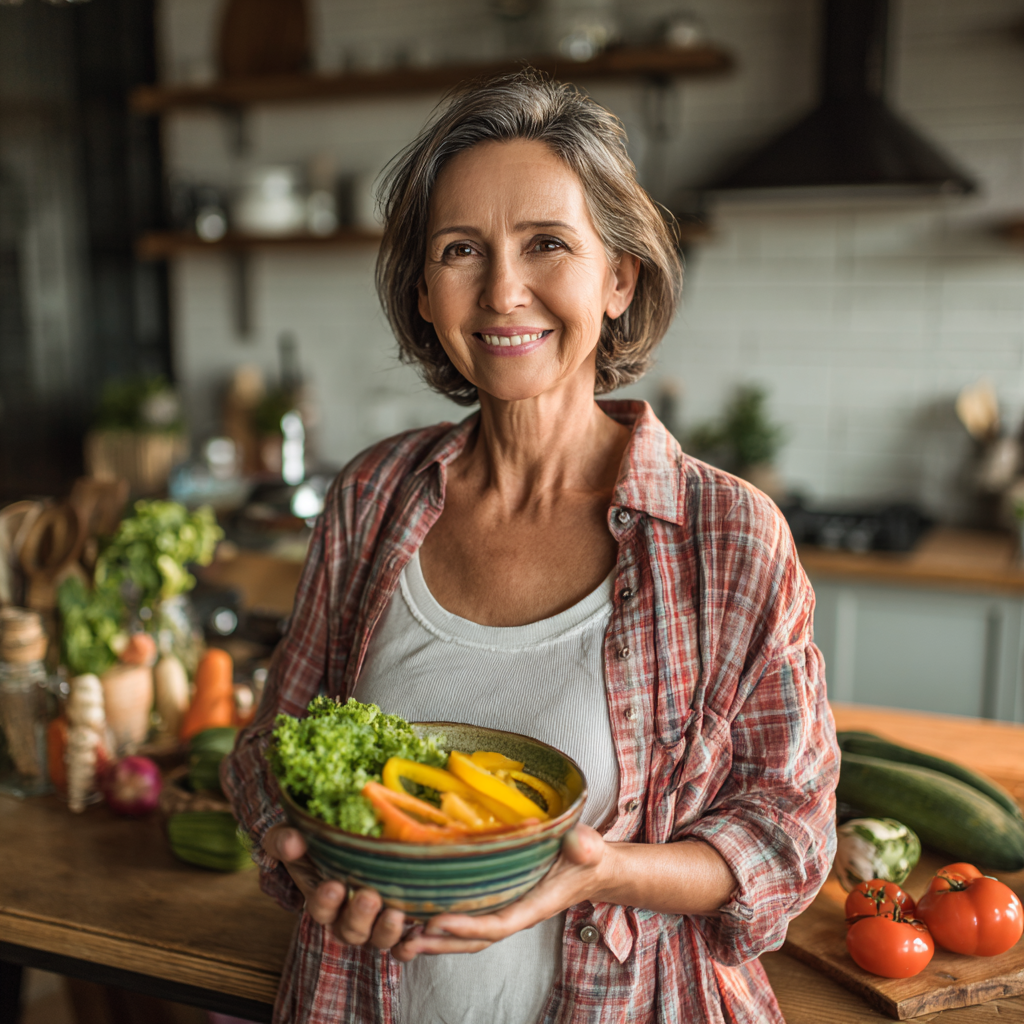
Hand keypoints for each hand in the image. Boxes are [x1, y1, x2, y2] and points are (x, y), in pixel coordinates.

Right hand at [262, 824, 410, 950]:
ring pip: (378, 939)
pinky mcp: (400, 924)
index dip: (325, 902)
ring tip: (395, 914)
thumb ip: (286, 840)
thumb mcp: (295, 835)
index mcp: (323, 899)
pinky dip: (409, 945)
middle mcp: (348, 917)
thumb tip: (291, 840)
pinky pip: (402, 945)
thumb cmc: (320, 840)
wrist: (351, 841)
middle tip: (368, 897)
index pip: (320, 908)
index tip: (332, 886)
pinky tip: (419, 933)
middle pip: (350, 930)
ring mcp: (375, 923)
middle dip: (358, 916)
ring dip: (386, 930)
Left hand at [392, 824, 607, 961]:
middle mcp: (515, 914)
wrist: (588, 868)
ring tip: (401, 939)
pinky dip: (442, 925)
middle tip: (405, 940)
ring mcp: (504, 910)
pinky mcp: (496, 902)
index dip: (467, 926)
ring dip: (435, 940)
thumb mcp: (587, 847)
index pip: (498, 923)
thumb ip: (584, 846)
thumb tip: (579, 844)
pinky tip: (416, 919)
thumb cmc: (585, 856)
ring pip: (466, 935)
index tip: (436, 920)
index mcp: (534, 905)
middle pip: (474, 939)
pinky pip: (467, 920)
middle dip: (440, 942)